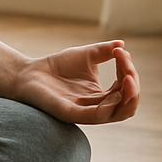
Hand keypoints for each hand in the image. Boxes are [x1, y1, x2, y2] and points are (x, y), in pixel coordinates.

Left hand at [10, 40, 140, 124]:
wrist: (28, 73)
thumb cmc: (56, 66)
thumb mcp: (85, 55)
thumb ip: (104, 51)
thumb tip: (123, 46)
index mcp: (102, 95)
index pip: (126, 89)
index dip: (129, 72)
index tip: (121, 53)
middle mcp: (97, 106)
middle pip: (127, 104)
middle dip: (133, 85)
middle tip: (127, 66)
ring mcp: (85, 112)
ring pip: (118, 113)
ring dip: (127, 96)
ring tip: (127, 77)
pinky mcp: (72, 114)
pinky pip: (97, 116)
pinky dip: (109, 106)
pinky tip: (114, 92)